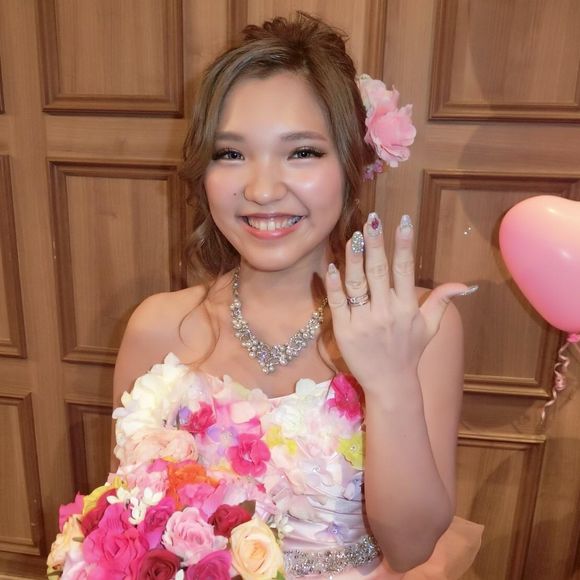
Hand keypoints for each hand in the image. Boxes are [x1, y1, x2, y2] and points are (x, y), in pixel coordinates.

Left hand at [324, 212, 476, 390]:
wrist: (390, 383)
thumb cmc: (409, 352)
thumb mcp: (430, 327)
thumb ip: (441, 302)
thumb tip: (463, 285)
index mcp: (406, 307)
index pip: (405, 269)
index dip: (404, 244)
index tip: (402, 221)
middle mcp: (386, 311)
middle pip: (379, 271)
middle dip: (375, 244)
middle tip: (372, 221)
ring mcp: (363, 321)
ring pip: (357, 283)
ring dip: (353, 258)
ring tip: (352, 237)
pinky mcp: (344, 330)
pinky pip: (338, 302)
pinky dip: (334, 284)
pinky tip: (331, 266)